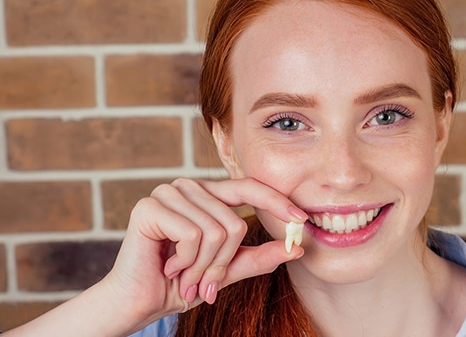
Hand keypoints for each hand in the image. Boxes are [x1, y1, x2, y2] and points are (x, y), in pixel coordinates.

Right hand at [102, 177, 306, 325]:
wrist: (140, 301)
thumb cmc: (181, 283)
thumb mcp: (227, 270)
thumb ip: (259, 256)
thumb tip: (297, 248)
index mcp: (208, 195)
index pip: (249, 187)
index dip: (277, 202)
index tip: (302, 220)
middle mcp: (189, 187)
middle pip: (234, 222)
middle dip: (222, 263)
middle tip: (204, 283)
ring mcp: (168, 193)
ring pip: (216, 231)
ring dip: (202, 267)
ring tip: (184, 276)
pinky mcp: (150, 206)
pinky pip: (193, 235)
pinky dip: (187, 261)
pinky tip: (169, 265)